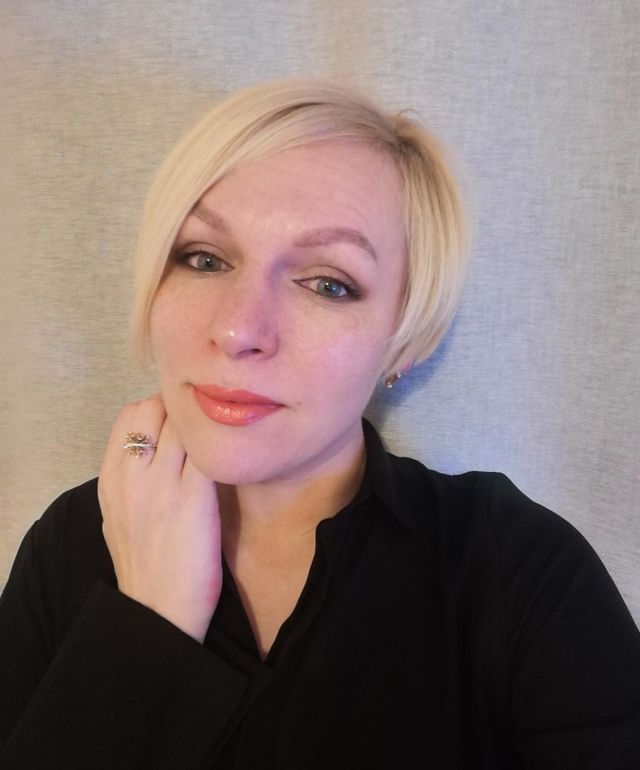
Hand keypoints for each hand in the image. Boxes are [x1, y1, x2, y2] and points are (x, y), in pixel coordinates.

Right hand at [98, 395, 221, 642]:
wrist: (158, 612)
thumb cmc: (145, 565)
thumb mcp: (118, 515)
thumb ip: (131, 477)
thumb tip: (151, 449)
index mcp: (111, 478)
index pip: (131, 414)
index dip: (159, 409)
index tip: (179, 423)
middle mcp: (132, 475)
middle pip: (157, 408)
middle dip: (182, 410)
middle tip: (203, 431)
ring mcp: (163, 485)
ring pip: (185, 424)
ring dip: (205, 428)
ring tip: (219, 446)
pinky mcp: (195, 499)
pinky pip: (210, 453)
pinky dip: (223, 450)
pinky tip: (234, 461)